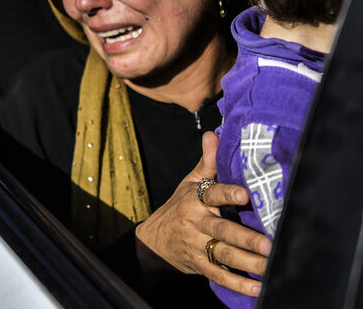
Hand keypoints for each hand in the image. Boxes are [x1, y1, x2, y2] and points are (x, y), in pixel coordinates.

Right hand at [134, 131, 271, 296]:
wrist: (153, 240)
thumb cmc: (178, 207)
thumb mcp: (188, 183)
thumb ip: (206, 162)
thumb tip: (214, 134)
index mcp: (194, 199)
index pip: (211, 195)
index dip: (227, 194)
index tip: (244, 195)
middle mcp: (195, 223)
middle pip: (222, 230)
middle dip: (245, 238)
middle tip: (269, 243)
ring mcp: (196, 245)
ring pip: (223, 254)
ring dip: (247, 262)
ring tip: (270, 265)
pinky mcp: (199, 265)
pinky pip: (218, 275)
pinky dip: (238, 283)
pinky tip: (258, 288)